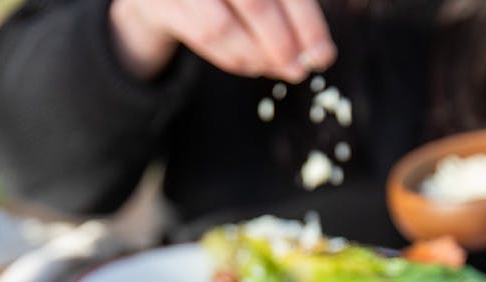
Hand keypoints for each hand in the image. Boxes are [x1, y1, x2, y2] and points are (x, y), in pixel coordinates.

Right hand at [109, 0, 335, 81]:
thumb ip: (289, 8)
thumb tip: (319, 54)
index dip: (307, 23)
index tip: (324, 56)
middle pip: (256, 3)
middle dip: (283, 44)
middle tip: (300, 70)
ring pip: (222, 27)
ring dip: (256, 57)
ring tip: (279, 69)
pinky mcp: (161, 2)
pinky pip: (203, 37)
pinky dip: (234, 58)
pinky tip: (254, 65)